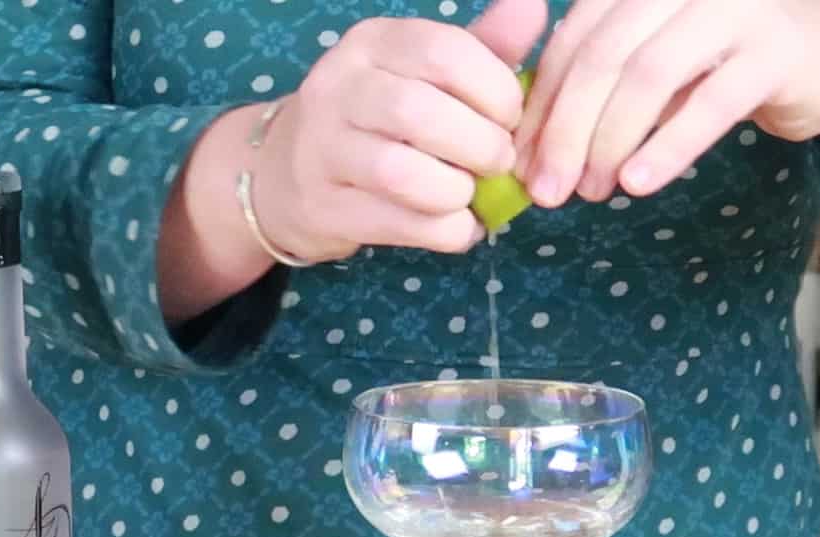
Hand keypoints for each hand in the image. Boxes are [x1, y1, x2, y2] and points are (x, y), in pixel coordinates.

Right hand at [247, 4, 547, 262]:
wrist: (284, 174)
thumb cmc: (377, 117)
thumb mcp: (424, 72)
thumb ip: (482, 46)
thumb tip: (535, 7)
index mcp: (371, 44)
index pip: (442, 51)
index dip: (494, 88)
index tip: (511, 116)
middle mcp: (337, 88)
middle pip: (419, 113)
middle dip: (480, 144)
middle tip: (498, 161)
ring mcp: (321, 151)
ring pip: (401, 173)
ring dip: (457, 191)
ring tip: (470, 193)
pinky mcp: (322, 208)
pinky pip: (396, 223)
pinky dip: (443, 231)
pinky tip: (456, 226)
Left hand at [508, 0, 819, 206]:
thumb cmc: (719, 66)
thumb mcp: (650, 65)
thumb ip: (597, 88)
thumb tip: (530, 151)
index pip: (573, 40)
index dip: (541, 105)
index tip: (520, 163)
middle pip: (603, 58)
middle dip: (565, 131)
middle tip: (548, 190)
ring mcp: (732, 9)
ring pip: (649, 77)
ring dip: (609, 143)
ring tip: (590, 192)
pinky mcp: (775, 50)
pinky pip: (709, 103)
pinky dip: (667, 147)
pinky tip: (637, 185)